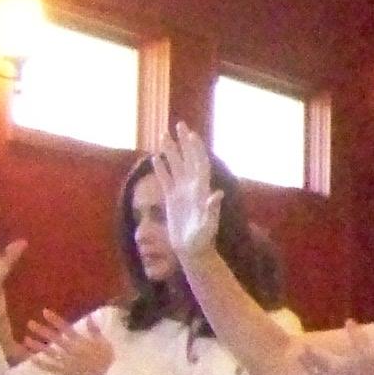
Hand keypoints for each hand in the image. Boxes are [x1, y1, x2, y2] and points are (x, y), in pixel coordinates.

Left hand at [16, 310, 114, 374]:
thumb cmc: (108, 360)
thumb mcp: (104, 342)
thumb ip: (95, 330)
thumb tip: (89, 317)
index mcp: (81, 341)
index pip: (66, 328)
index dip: (54, 320)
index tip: (44, 312)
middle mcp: (71, 350)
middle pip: (54, 338)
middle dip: (42, 330)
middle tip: (30, 323)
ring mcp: (66, 361)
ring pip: (49, 352)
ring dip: (37, 346)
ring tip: (26, 339)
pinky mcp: (65, 372)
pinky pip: (51, 367)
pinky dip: (41, 363)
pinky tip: (32, 359)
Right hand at [150, 124, 224, 257]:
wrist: (193, 250)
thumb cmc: (203, 239)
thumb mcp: (209, 225)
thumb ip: (212, 209)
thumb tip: (217, 194)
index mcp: (202, 189)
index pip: (200, 163)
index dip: (196, 149)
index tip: (191, 134)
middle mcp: (193, 187)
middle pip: (188, 159)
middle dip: (184, 142)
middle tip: (178, 124)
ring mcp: (182, 192)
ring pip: (175, 166)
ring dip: (170, 151)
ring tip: (163, 134)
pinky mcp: (172, 199)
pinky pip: (166, 179)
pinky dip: (161, 168)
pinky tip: (155, 157)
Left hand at [303, 325, 373, 374]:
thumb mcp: (369, 349)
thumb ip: (357, 335)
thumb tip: (348, 320)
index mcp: (334, 366)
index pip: (317, 356)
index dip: (309, 350)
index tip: (303, 345)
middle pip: (314, 371)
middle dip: (307, 363)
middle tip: (299, 357)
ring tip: (311, 371)